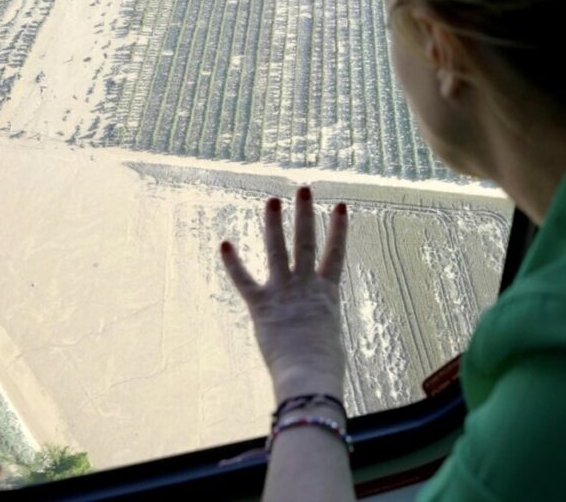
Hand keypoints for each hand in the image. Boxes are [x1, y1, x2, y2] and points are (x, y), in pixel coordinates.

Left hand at [221, 187, 348, 400]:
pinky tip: (225, 244)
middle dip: (305, 214)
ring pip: (278, 250)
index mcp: (328, 294)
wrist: (309, 376)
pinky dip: (233, 264)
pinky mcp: (261, 306)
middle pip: (307, 242)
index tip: (341, 206)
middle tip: (303, 189)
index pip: (337, 253)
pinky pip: (244, 281)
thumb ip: (320, 332)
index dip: (339, 229)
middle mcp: (307, 286)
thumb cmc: (324, 369)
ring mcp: (283, 292)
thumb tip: (318, 346)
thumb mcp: (328, 342)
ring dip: (274, 224)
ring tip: (272, 199)